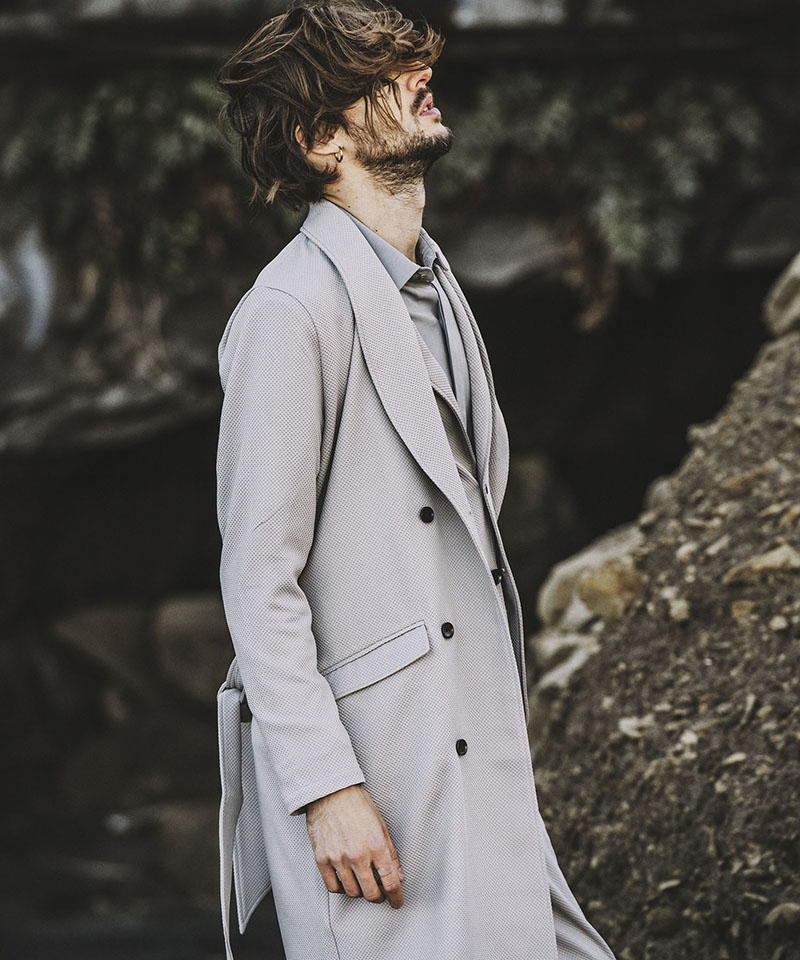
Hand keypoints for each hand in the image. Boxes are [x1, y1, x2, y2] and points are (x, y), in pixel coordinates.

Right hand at [305, 783, 404, 907]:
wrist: (330, 792)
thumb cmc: (356, 804)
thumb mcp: (381, 825)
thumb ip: (391, 853)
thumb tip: (399, 874)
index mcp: (376, 845)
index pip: (390, 882)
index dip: (396, 896)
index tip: (397, 901)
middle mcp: (357, 854)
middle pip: (371, 893)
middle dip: (378, 898)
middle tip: (379, 895)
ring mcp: (338, 858)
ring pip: (352, 892)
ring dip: (360, 892)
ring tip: (362, 883)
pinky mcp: (322, 859)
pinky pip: (332, 886)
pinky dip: (341, 888)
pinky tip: (345, 880)